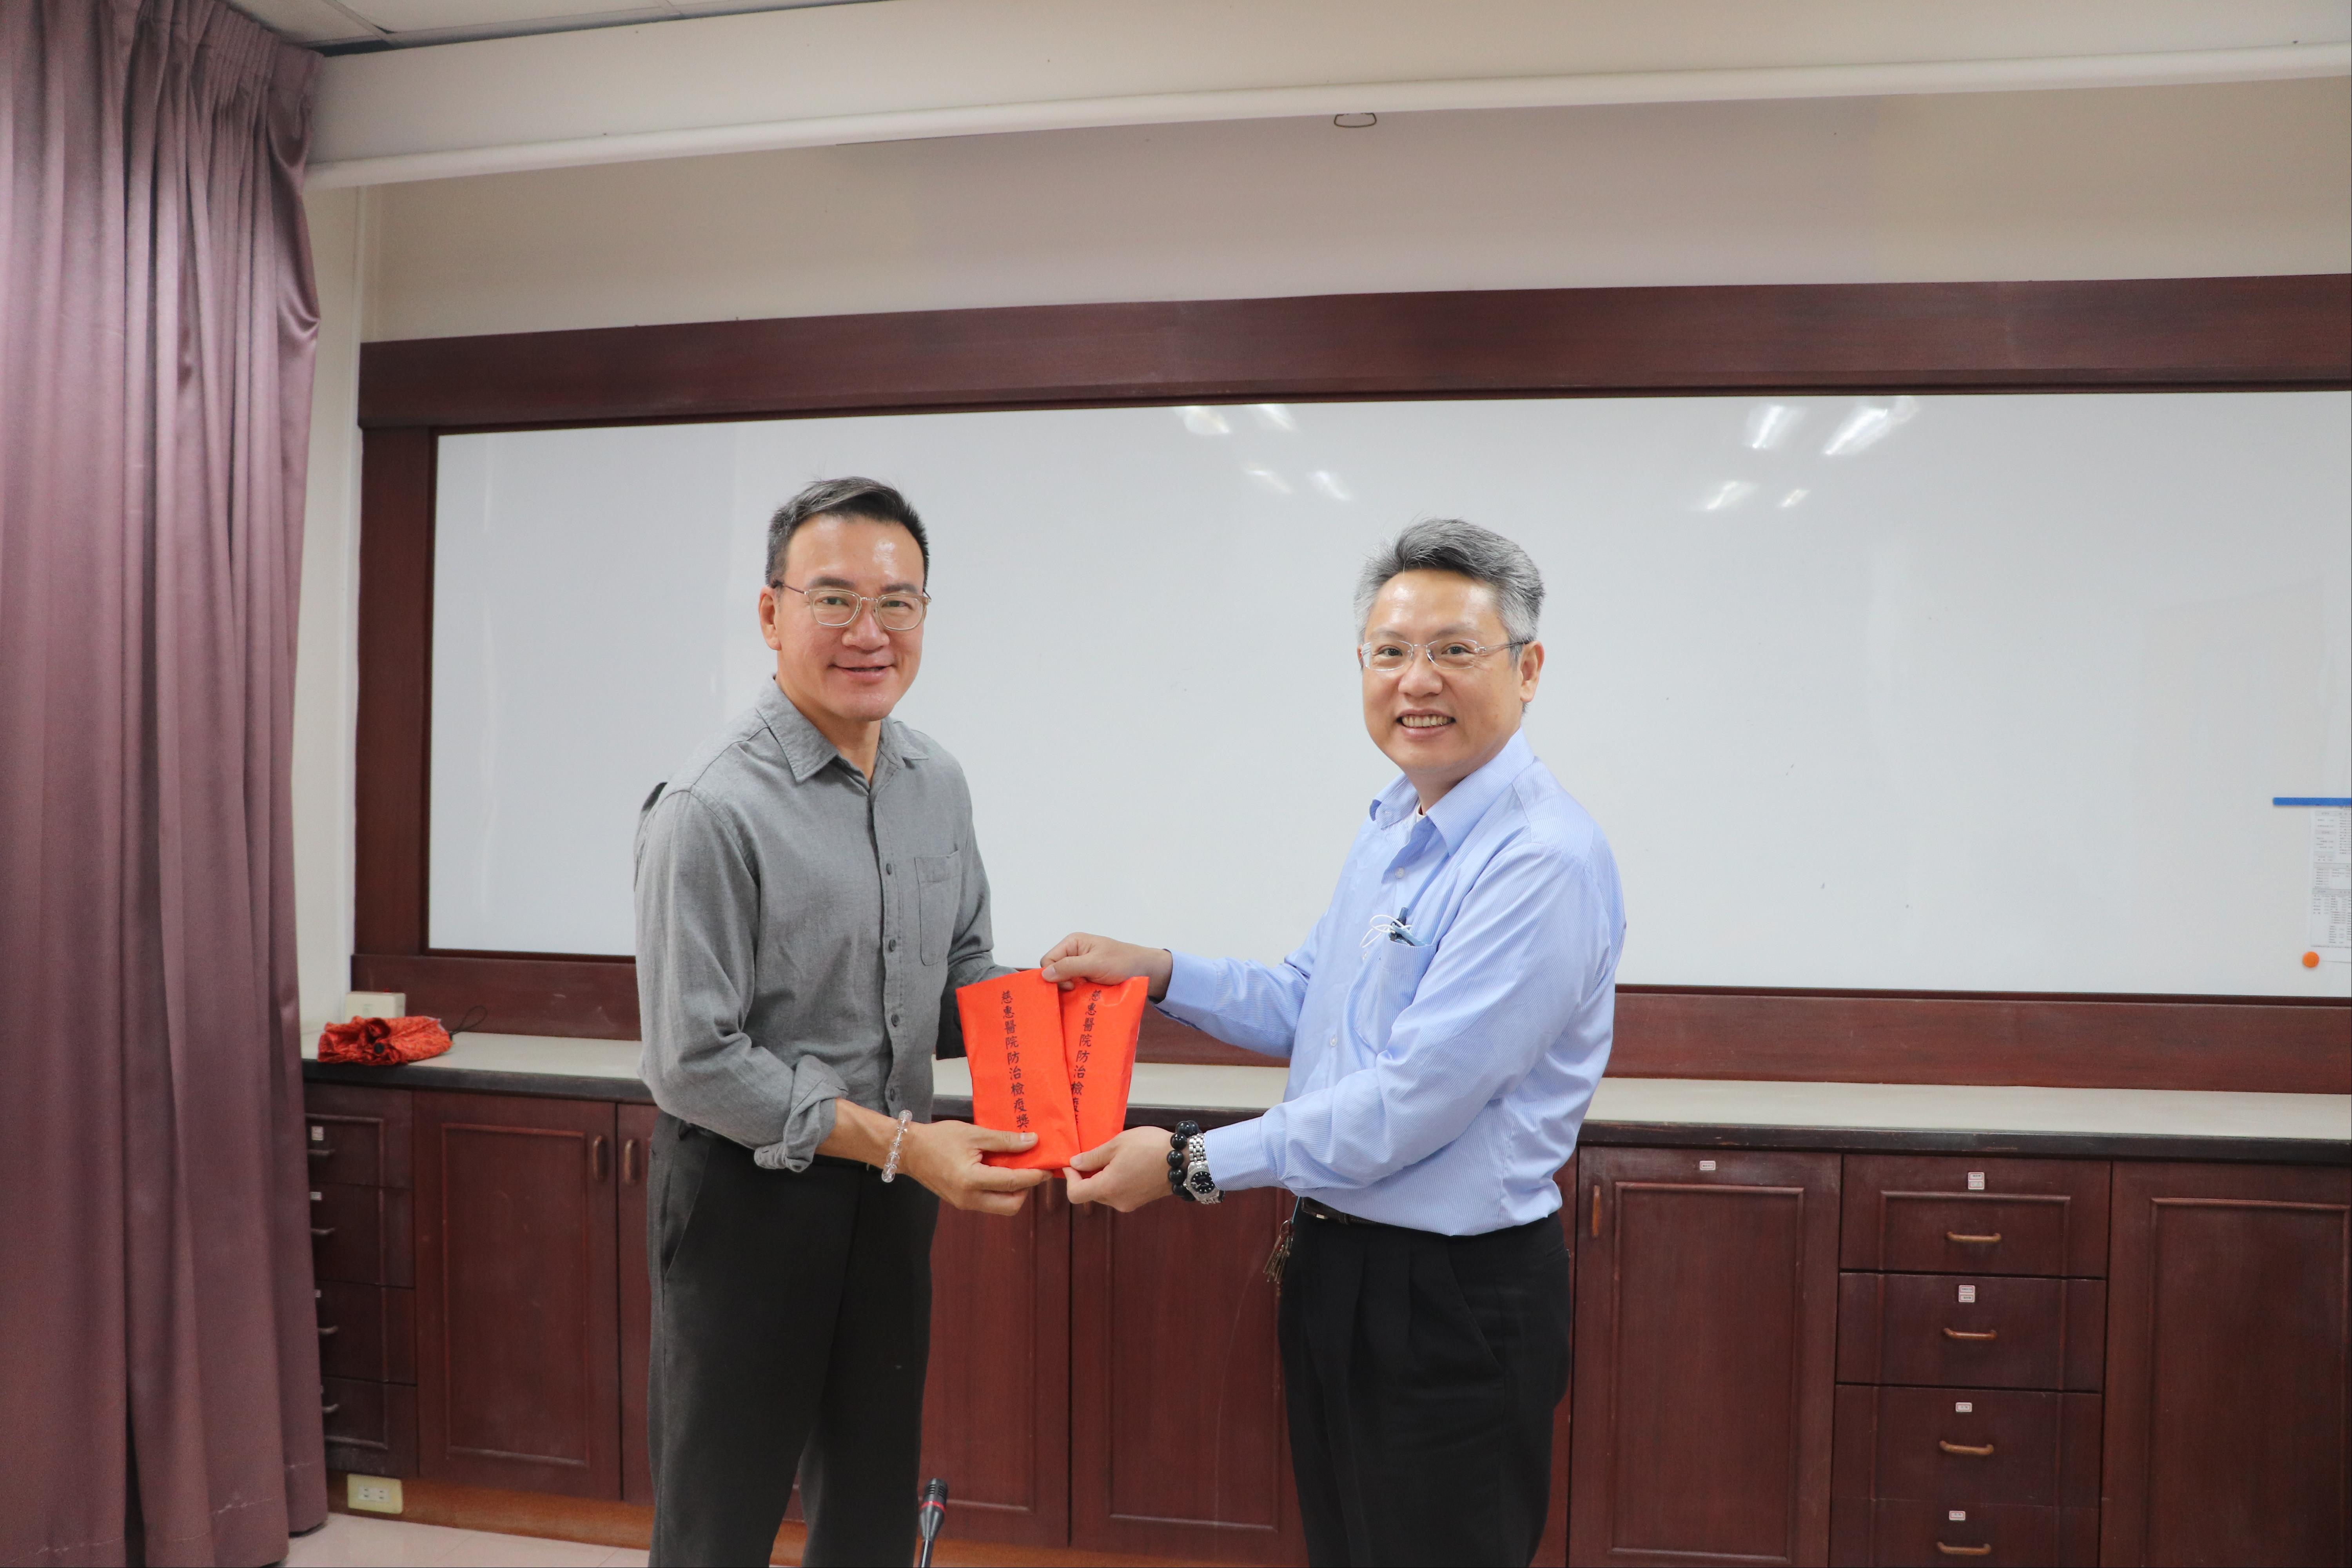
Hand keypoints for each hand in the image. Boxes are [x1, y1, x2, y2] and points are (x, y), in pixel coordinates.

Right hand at [901, 1120, 1049, 1214]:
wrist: (910, 1150)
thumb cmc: (939, 1138)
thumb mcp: (975, 1133)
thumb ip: (1005, 1140)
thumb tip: (1032, 1141)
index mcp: (971, 1180)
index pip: (1012, 1182)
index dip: (1034, 1175)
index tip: (1048, 1166)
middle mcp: (968, 1198)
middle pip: (1011, 1205)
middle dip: (1026, 1189)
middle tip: (1033, 1169)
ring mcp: (964, 1204)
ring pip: (1001, 1207)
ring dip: (1014, 1191)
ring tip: (1018, 1168)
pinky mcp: (962, 1203)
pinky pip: (989, 1203)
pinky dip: (1001, 1191)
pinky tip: (1002, 1172)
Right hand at [1039, 933, 1173, 998]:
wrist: (1146, 970)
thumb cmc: (1122, 962)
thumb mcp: (1095, 963)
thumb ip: (1070, 967)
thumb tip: (1044, 974)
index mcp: (1072, 943)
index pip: (1048, 960)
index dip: (1053, 974)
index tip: (1070, 985)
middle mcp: (1073, 954)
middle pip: (1054, 972)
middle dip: (1062, 983)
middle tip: (1078, 989)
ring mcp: (1080, 967)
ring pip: (1063, 983)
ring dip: (1071, 990)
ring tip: (1085, 993)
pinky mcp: (1086, 979)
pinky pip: (1074, 988)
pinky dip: (1078, 994)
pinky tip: (1086, 997)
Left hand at [1062, 1125, 1177, 1211]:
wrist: (1184, 1159)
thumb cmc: (1150, 1147)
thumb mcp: (1117, 1144)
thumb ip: (1093, 1156)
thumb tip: (1074, 1164)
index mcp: (1107, 1188)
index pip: (1075, 1194)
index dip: (1069, 1178)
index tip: (1071, 1162)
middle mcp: (1117, 1201)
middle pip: (1090, 1193)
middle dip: (1086, 1176)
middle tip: (1092, 1155)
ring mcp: (1129, 1203)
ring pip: (1105, 1193)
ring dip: (1102, 1177)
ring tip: (1112, 1157)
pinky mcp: (1140, 1201)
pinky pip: (1119, 1193)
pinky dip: (1115, 1181)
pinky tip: (1125, 1164)